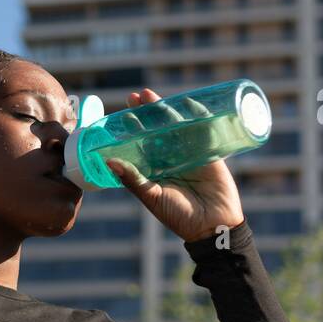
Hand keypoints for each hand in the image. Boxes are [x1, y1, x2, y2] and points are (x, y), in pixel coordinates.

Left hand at [104, 88, 244, 243]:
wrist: (212, 226)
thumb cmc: (179, 216)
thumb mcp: (152, 197)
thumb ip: (133, 179)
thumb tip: (110, 162)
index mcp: (155, 169)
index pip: (141, 143)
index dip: (133, 128)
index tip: (123, 113)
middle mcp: (171, 159)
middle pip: (158, 130)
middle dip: (147, 113)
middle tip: (136, 97)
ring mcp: (190, 154)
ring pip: (177, 126)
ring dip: (166, 110)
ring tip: (152, 95)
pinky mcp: (209, 153)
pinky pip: (203, 131)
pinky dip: (197, 116)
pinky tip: (188, 103)